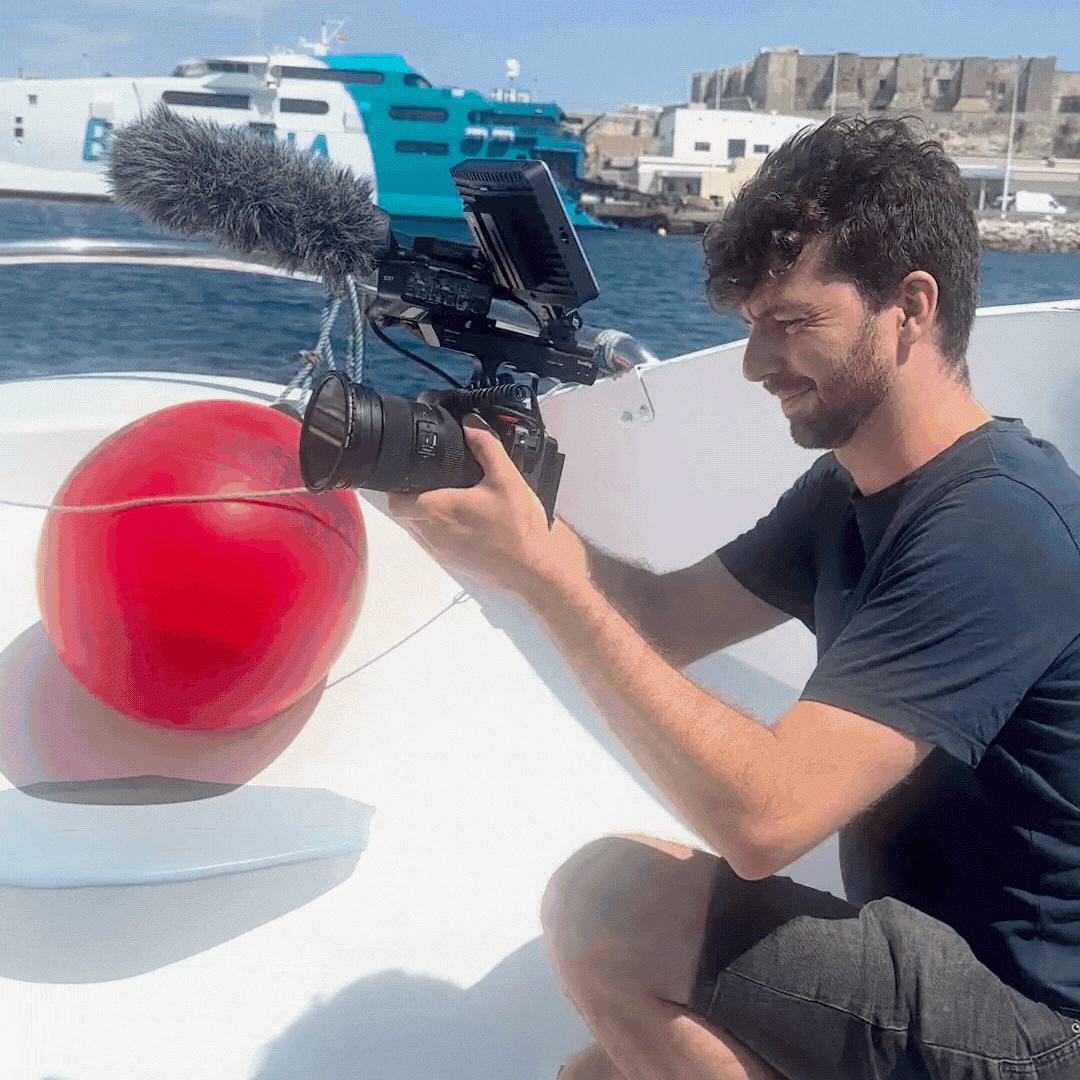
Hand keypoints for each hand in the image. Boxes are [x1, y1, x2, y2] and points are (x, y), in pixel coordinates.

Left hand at [385, 417, 587, 598]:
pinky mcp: (452, 564)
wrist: (534, 570)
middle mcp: (431, 534)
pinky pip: (433, 543)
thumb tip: (470, 424)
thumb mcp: (506, 478)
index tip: (407, 474)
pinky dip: (440, 530)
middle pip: (404, 514)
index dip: (394, 487)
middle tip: (433, 481)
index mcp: (438, 510)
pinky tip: (466, 522)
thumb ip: (486, 446)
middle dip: (412, 496)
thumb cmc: (518, 528)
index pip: (394, 501)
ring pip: (418, 529)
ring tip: (452, 499)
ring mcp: (440, 552)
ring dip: (426, 514)